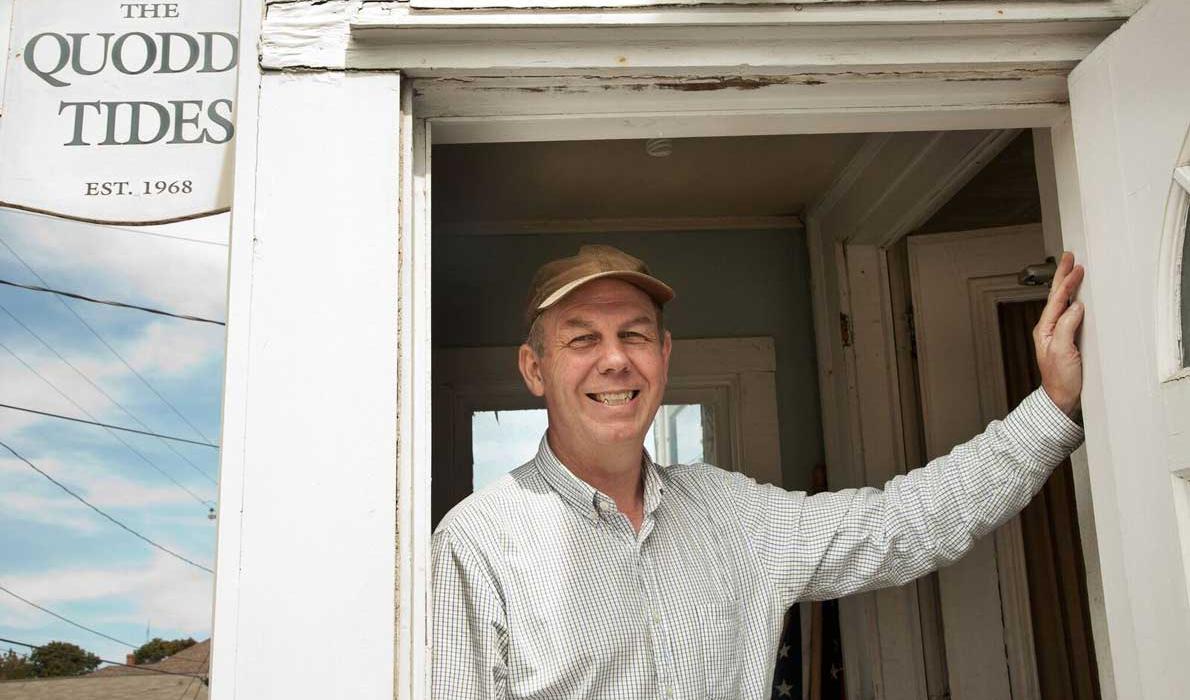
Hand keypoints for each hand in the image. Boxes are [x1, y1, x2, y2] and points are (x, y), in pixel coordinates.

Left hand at [1034, 252, 1084, 415]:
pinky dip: (1072, 300)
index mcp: (1045, 329)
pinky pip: (1068, 313)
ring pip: (1061, 303)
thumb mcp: (1062, 351)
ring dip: (1067, 285)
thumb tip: (1075, 307)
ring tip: (1071, 270)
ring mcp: (1056, 333)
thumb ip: (1067, 327)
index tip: (1076, 267)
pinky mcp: (1066, 339)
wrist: (1062, 399)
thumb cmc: (1060, 379)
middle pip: (1056, 297)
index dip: (1067, 282)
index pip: (1057, 300)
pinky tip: (1077, 296)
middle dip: (1062, 276)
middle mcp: (1048, 329)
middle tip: (1069, 258)